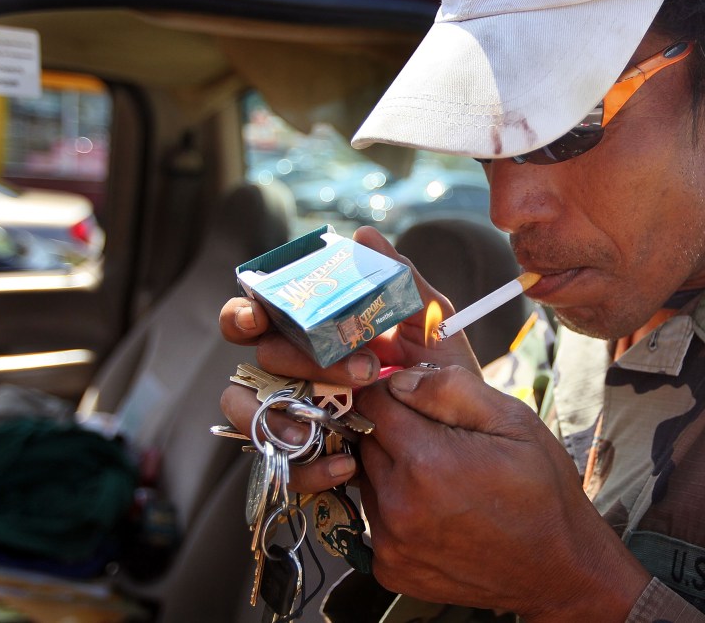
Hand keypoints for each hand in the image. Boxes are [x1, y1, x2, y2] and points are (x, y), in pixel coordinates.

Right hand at [217, 226, 479, 491]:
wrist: (461, 435)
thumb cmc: (440, 370)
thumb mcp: (432, 323)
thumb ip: (401, 280)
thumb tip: (364, 236)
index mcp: (316, 332)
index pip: (259, 314)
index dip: (243, 313)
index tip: (257, 316)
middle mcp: (297, 371)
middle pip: (262, 359)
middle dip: (305, 361)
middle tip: (364, 370)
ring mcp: (297, 415)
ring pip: (249, 412)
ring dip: (280, 415)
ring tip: (329, 422)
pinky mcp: (307, 459)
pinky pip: (282, 466)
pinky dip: (308, 467)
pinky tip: (347, 465)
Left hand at [356, 365, 650, 621]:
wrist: (557, 567)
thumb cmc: (541, 488)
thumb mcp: (512, 420)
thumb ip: (450, 388)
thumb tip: (398, 380)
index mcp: (426, 460)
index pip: (373, 404)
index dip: (394, 395)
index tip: (418, 403)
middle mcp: (398, 504)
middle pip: (365, 442)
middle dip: (394, 433)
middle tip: (438, 443)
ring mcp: (391, 542)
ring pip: (368, 481)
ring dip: (393, 472)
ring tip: (442, 480)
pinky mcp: (390, 568)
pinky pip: (376, 521)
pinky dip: (397, 511)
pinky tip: (437, 513)